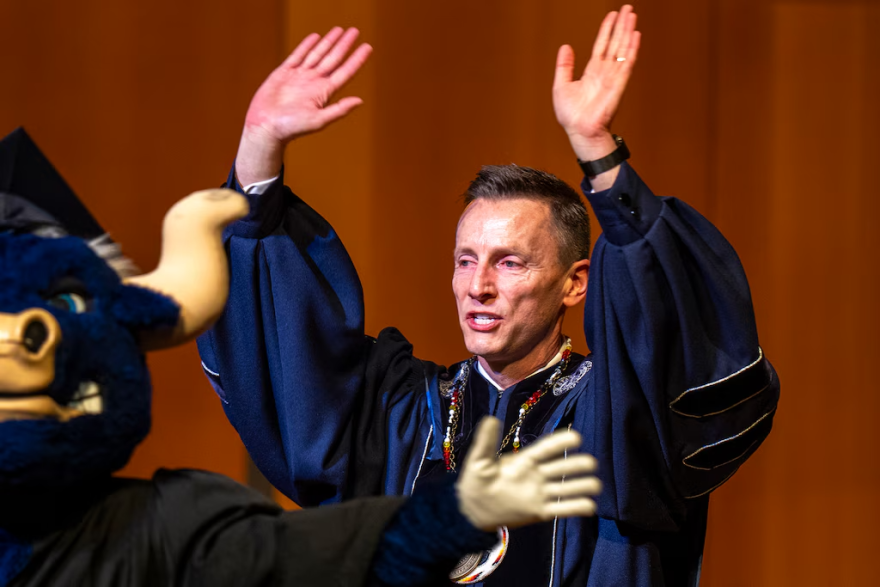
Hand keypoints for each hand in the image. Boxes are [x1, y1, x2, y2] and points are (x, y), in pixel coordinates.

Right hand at [236, 27, 371, 185]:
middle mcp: (314, 82)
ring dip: (328, 42)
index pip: (345, 72)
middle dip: (344, 44)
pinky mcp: (284, 73)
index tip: (367, 47)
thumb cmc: (292, 128)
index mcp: (324, 92)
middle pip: (333, 59)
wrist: (265, 126)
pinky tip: (315, 37)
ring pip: (317, 54)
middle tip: (355, 31)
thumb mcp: (319, 120)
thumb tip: (360, 101)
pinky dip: (306, 46)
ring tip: (339, 30)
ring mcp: (299, 77)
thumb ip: (339, 110)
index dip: (356, 59)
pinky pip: (297, 56)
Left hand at [456, 417, 600, 530]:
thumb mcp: (477, 461)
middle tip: (590, 463)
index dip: (560, 442)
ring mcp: (539, 493)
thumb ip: (485, 443)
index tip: (576, 437)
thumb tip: (491, 419)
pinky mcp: (540, 512)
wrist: (472, 510)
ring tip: (595, 485)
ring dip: (581, 485)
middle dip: (575, 465)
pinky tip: (590, 506)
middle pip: (560, 468)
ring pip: (565, 488)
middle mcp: (536, 475)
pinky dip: (576, 508)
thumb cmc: (475, 482)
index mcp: (524, 460)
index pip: (545, 449)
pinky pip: (561, 509)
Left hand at [553, 5, 639, 162]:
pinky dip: (631, 49)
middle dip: (621, 26)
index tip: (612, 16)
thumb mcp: (561, 85)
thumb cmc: (571, 116)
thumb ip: (565, 66)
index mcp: (592, 72)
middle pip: (615, 43)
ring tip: (632, 16)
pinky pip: (626, 63)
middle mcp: (604, 72)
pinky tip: (635, 35)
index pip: (601, 45)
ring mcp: (613, 77)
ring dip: (627, 32)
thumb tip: (565, 47)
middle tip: (628, 9)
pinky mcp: (618, 84)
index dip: (607, 30)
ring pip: (622, 49)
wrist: (579, 131)